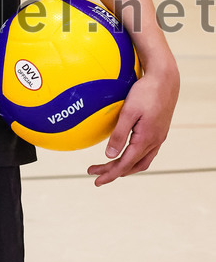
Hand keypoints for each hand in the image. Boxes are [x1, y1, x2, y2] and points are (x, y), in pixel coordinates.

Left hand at [86, 62, 179, 186]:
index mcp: (145, 140)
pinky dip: (134, 158)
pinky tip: (126, 153)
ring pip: (141, 161)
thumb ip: (119, 134)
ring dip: (125, 167)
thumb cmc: (145, 93)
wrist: (165, 81)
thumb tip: (109, 156)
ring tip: (108, 168)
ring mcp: (158, 138)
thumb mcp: (128, 112)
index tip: (96, 180)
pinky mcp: (159, 132)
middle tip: (95, 173)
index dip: (110, 174)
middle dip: (114, 172)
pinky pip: (146, 153)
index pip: (125, 164)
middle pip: (132, 166)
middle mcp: (154, 142)